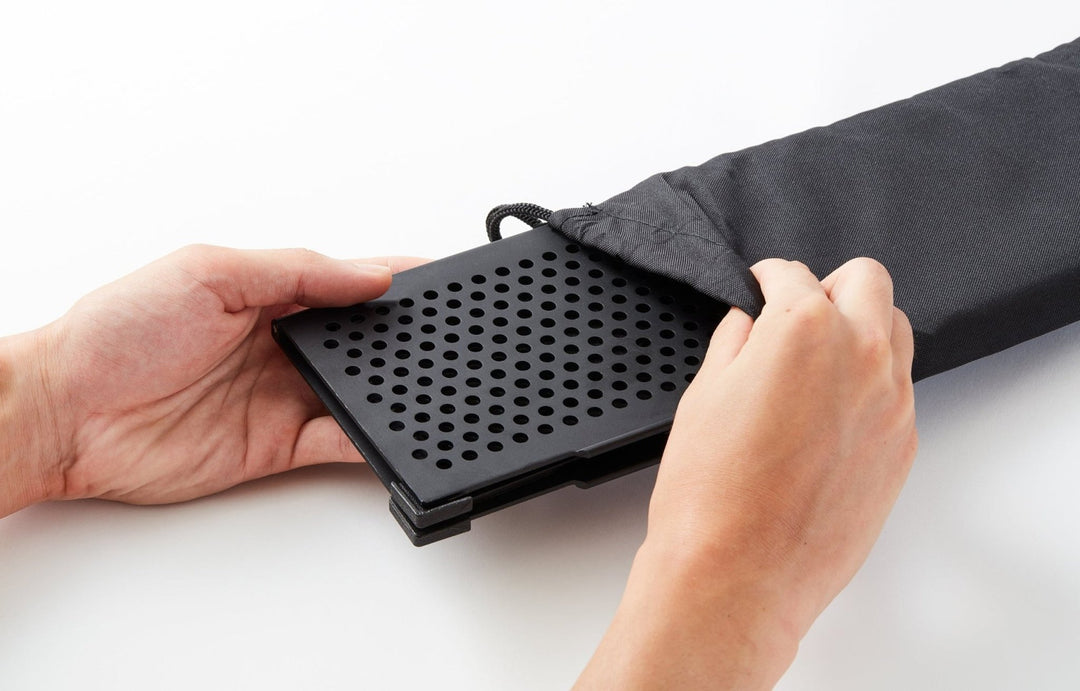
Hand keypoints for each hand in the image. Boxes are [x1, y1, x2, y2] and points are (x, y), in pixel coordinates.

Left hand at [0, 245, 424, 513]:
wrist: (67, 416)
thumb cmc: (116, 334)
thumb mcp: (209, 273)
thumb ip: (296, 272)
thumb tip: (369, 273)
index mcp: (268, 294)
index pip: (347, 281)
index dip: (394, 279)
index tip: (441, 280)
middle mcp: (281, 345)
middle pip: (363, 341)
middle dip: (406, 338)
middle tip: (452, 338)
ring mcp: (283, 396)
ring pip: (361, 393)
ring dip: (397, 390)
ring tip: (438, 383)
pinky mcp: (277, 445)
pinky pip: (340, 441)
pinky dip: (372, 441)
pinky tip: (398, 433)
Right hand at [576, 258, 917, 689]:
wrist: (738, 574)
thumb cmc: (710, 495)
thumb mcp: (703, 395)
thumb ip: (735, 343)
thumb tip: (749, 326)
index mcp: (805, 330)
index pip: (794, 275)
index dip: (769, 275)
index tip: (763, 282)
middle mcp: (861, 356)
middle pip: (867, 282)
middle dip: (829, 285)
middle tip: (798, 307)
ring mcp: (891, 403)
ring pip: (896, 331)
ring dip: (861, 327)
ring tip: (820, 357)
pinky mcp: (902, 447)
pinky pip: (898, 390)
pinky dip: (870, 382)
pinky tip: (829, 410)